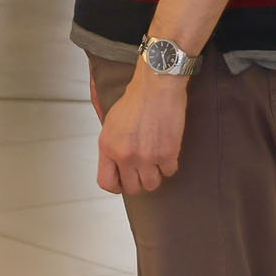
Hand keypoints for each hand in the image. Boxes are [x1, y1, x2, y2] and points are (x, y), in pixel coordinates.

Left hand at [96, 66, 187, 195]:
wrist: (156, 87)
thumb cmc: (136, 100)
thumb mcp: (111, 123)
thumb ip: (112, 146)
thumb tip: (116, 165)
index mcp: (107, 146)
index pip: (106, 182)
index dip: (117, 185)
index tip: (124, 180)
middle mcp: (124, 155)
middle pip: (132, 188)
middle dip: (139, 180)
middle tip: (144, 168)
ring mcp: (146, 157)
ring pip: (152, 185)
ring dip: (155, 174)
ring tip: (155, 158)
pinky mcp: (167, 154)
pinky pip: (169, 172)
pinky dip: (169, 164)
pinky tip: (166, 149)